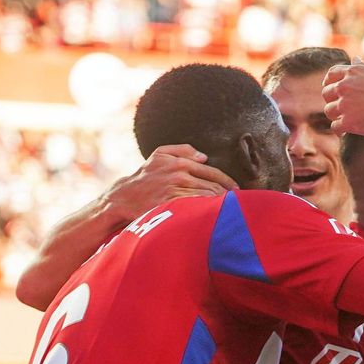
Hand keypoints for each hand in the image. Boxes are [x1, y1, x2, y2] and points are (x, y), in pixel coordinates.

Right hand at [105, 145, 236, 223]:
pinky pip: (197, 207)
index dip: (228, 182)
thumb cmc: (146, 175)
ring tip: (230, 209)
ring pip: (207, 197)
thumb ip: (182, 150)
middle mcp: (179, 175)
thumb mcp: (159, 154)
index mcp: (179, 162)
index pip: (213, 172)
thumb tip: (204, 157)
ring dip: (221, 204)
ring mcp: (175, 191)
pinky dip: (208, 210)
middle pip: (213, 186)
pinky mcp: (171, 205)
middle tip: (238, 202)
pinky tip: (215, 214)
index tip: (237, 189)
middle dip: (228, 194)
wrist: (125, 197)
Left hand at [321, 61, 363, 135]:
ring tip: (344, 119)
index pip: (331, 74)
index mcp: (352, 72)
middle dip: (332, 99)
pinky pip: (335, 126)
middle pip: (327, 93)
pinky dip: (339, 129)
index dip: (329, 82)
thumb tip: (355, 59)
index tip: (331, 88)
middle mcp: (344, 87)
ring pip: (329, 110)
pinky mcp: (348, 122)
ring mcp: (344, 105)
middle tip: (340, 106)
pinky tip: (345, 131)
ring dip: (336, 115)